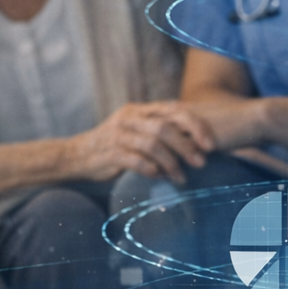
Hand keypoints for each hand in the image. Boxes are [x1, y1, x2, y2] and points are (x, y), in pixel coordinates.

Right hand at [60, 102, 214, 183]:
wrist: (76, 156)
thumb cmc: (116, 145)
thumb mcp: (137, 130)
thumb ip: (161, 128)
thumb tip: (197, 139)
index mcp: (140, 110)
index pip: (175, 110)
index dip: (196, 126)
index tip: (212, 144)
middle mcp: (130, 118)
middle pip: (165, 127)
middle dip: (187, 146)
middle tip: (202, 162)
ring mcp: (118, 134)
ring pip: (152, 145)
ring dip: (171, 162)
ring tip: (182, 178)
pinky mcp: (110, 152)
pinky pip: (136, 160)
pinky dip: (151, 169)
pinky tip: (160, 177)